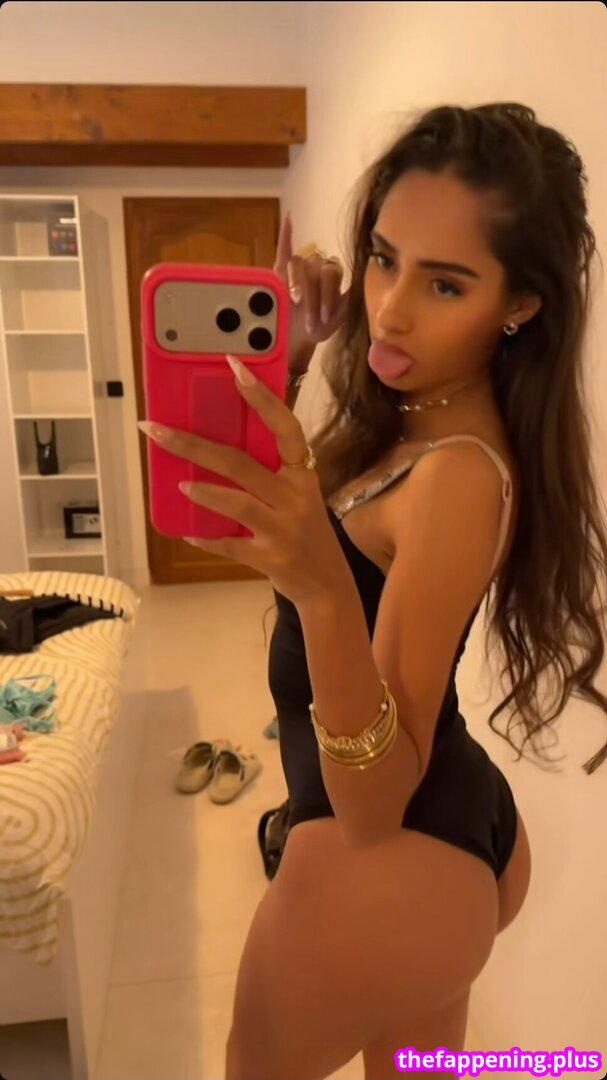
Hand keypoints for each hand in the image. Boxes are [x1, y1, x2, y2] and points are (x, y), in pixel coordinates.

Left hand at [138, 354, 351, 607]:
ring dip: (205, 492)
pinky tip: (187, 531)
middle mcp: (295, 498)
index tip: (234, 367)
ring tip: (179, 482)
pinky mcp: (270, 558)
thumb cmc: (305, 531)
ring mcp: (283, 529)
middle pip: (242, 463)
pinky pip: (231, 544)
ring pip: (238, 503)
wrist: (328, 584)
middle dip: (194, 444)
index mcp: (302, 474)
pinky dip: (206, 538)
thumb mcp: (297, 495)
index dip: (261, 398)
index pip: (285, 427)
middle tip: (157, 430)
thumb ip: (268, 472)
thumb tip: (212, 446)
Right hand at [274, 213, 350, 373]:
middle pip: (317, 270)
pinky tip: (289, 218)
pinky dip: (286, 233)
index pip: (332, 276)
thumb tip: (365, 280)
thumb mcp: (338, 319)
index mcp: (333, 276)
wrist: (298, 337)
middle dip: (314, 298)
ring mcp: (299, 267)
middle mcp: (317, 266)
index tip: (325, 319)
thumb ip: (350, 300)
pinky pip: (284, 247)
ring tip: (295, 302)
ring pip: (299, 265)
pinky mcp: (280, 269)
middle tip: (311, 321)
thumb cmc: (319, 327)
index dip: (328, 297)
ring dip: (298, 284)